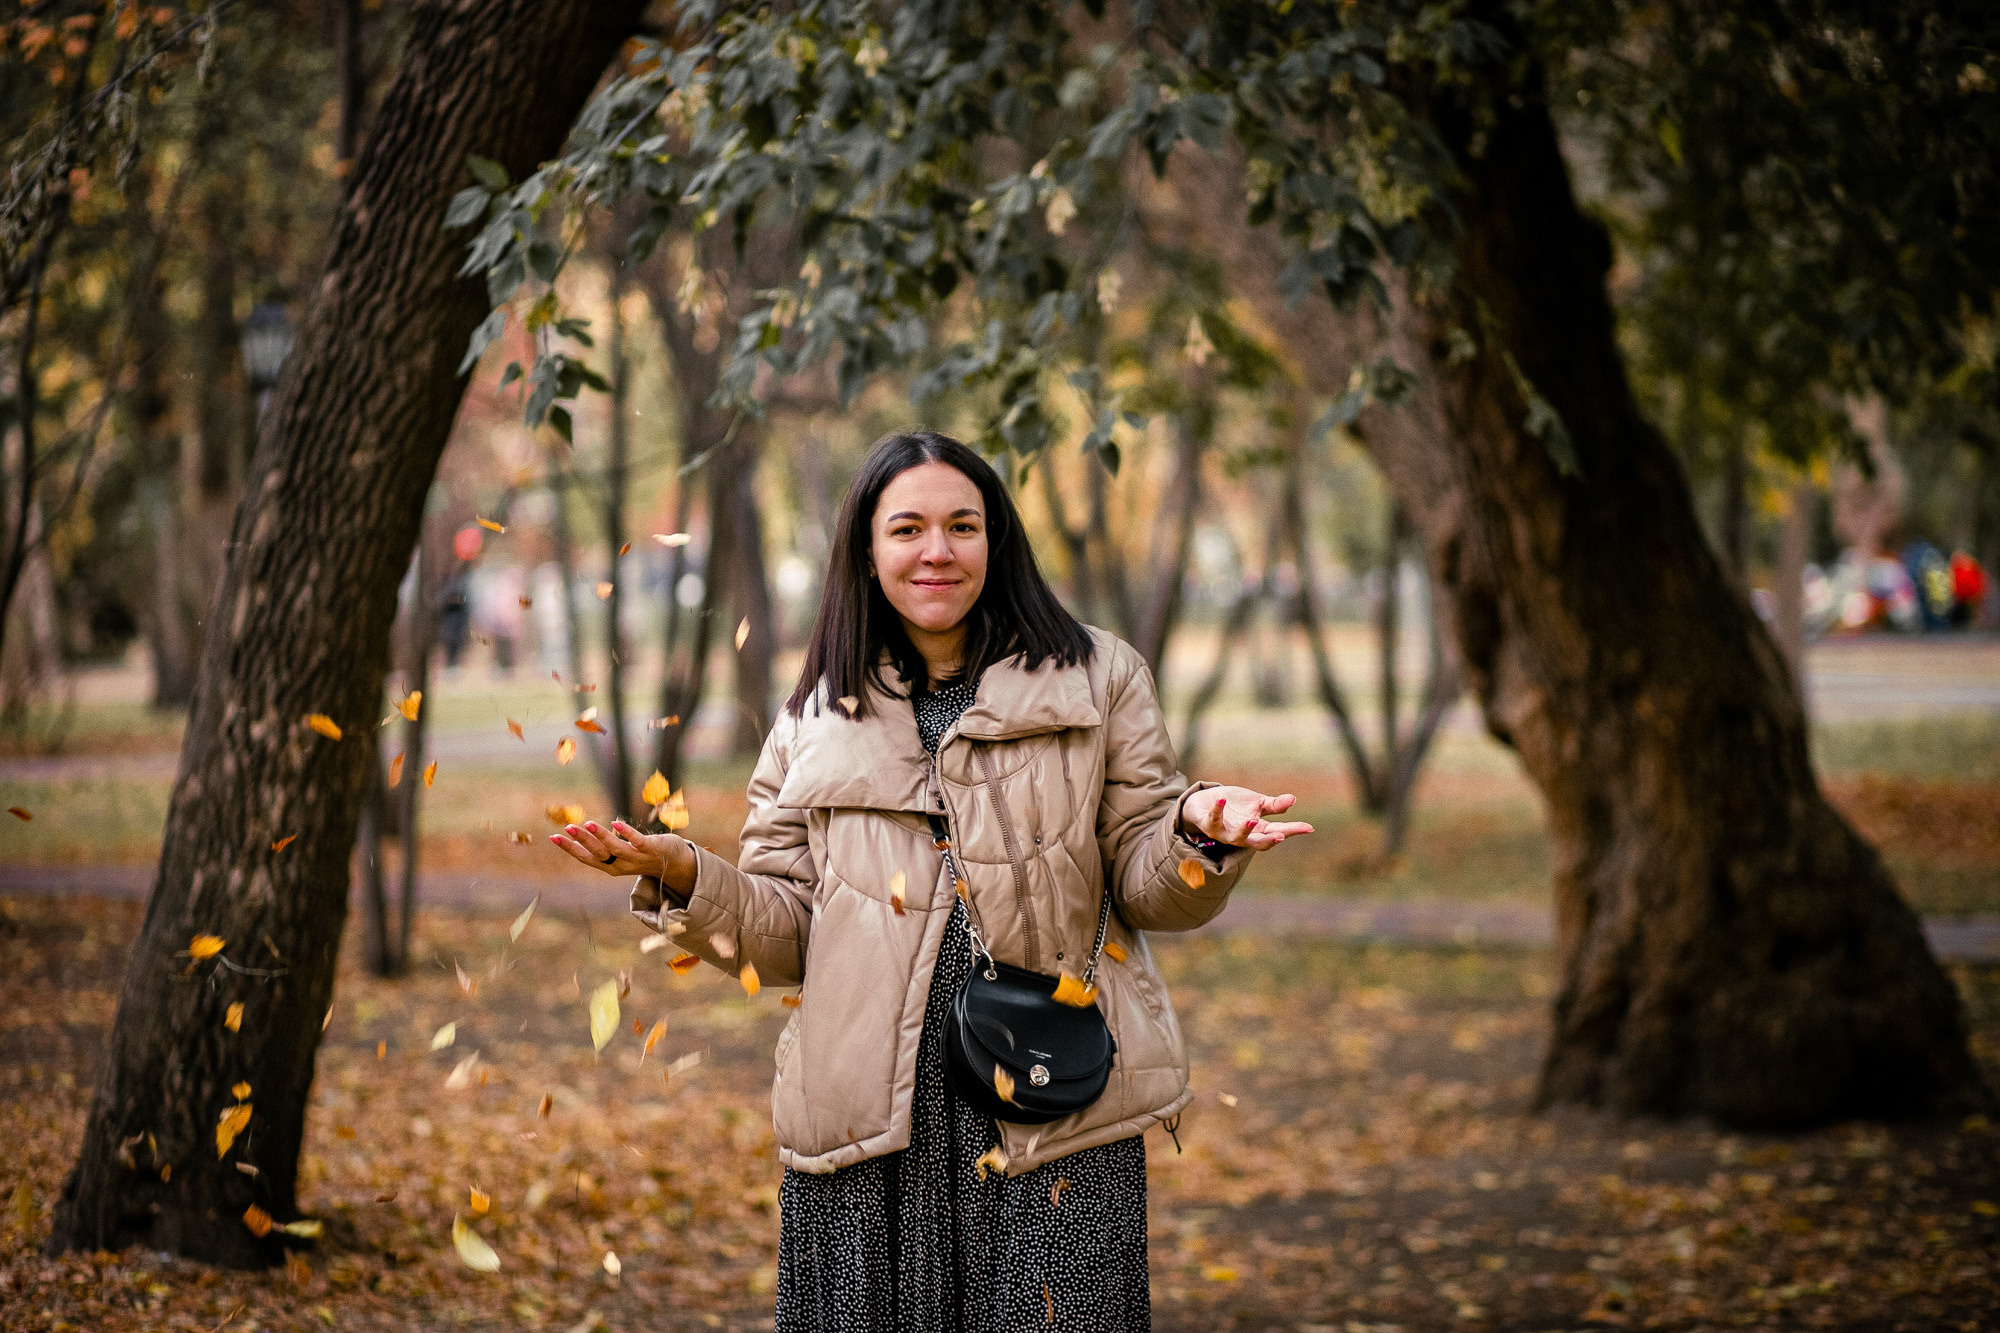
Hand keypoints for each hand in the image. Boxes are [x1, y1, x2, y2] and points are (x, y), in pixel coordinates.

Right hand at [550, 819, 686, 883]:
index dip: (570, 849)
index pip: (586, 858)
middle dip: (581, 841)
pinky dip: (626, 833)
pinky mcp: (651, 849)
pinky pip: (637, 841)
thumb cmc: (643, 855)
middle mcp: (621, 865)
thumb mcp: (621, 854)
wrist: (674, 862)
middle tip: (567, 828)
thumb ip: (605, 847)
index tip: (553, 837)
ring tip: (588, 824)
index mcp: (611, 866)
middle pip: (598, 853)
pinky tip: (616, 822)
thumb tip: (585, 834)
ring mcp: (636, 858)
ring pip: (615, 848)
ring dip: (601, 836)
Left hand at [1178, 786, 1313, 850]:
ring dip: (1244, 831)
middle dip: (1269, 840)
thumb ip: (1273, 805)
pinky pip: (1212, 820)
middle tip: (1280, 836)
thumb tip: (1293, 799)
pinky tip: (1221, 800)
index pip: (1278, 832)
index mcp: (1257, 830)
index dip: (1293, 830)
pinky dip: (1217, 810)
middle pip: (1259, 843)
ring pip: (1235, 838)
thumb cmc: (1234, 806)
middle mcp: (1242, 836)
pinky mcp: (1208, 825)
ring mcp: (1225, 833)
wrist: (1204, 802)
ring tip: (1252, 820)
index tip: (1308, 827)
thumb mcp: (1256, 803)